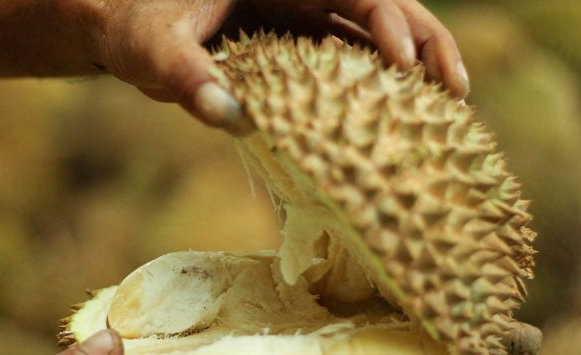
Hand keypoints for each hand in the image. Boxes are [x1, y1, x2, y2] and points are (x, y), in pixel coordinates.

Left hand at [96, 0, 469, 130]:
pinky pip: (347, 61)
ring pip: (373, 34)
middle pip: (382, 5)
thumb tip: (229, 117)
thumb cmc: (135, 26)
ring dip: (413, 67)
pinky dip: (377, 85)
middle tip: (455, 91)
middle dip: (424, 42)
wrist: (125, 31)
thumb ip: (185, 76)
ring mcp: (300, 18)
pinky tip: (399, 116)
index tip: (404, 65)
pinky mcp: (295, 47)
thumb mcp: (153, 48)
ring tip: (447, 108)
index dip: (388, 19)